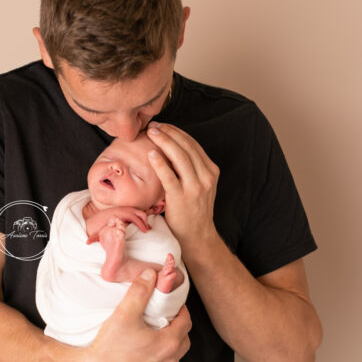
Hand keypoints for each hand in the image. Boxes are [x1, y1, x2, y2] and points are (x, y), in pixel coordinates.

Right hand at [79, 268, 191, 361]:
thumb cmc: (109, 346)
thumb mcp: (125, 312)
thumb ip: (140, 290)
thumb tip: (150, 274)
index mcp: (168, 343)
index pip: (186, 322)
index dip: (181, 311)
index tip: (173, 304)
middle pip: (183, 341)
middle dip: (177, 328)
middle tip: (165, 318)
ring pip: (172, 359)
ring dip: (168, 347)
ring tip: (154, 336)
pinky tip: (144, 357)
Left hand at [86, 206, 150, 244]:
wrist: (98, 219)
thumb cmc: (100, 226)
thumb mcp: (97, 232)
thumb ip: (93, 238)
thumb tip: (87, 242)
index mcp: (119, 214)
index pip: (133, 217)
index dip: (140, 224)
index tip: (145, 231)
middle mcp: (124, 210)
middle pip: (139, 213)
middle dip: (145, 222)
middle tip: (148, 231)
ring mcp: (126, 209)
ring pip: (140, 212)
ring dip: (145, 220)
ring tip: (147, 229)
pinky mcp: (127, 210)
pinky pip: (138, 212)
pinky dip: (142, 218)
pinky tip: (144, 226)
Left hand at [146, 122, 219, 249]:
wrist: (197, 236)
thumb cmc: (193, 209)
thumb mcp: (198, 185)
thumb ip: (189, 168)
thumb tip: (168, 148)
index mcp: (211, 170)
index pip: (193, 144)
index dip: (176, 132)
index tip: (162, 125)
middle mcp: (206, 176)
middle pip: (186, 147)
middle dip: (169, 133)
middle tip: (153, 125)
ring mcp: (195, 187)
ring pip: (180, 157)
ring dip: (164, 142)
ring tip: (150, 133)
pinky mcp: (182, 198)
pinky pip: (170, 176)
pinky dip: (160, 163)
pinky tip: (151, 154)